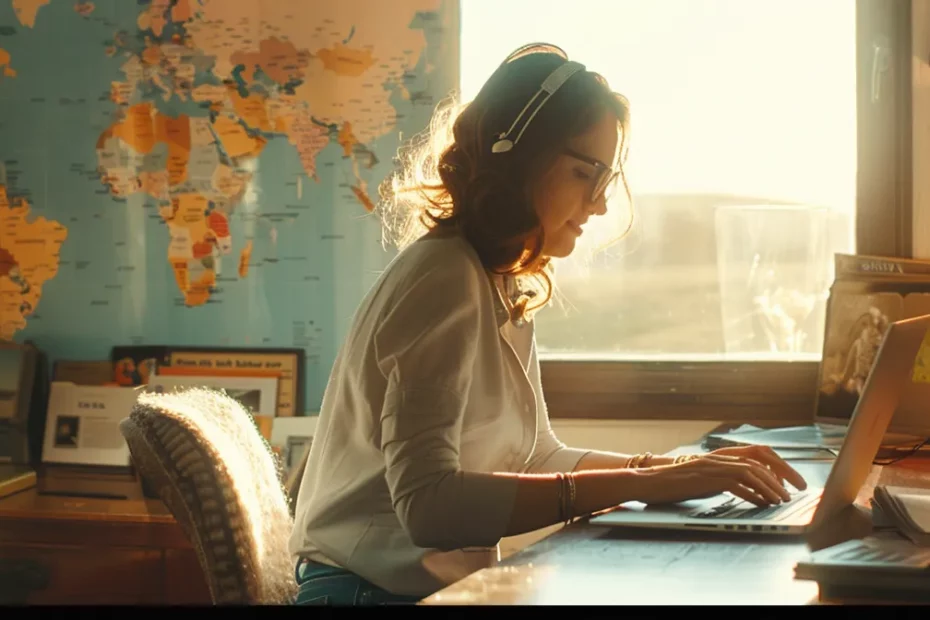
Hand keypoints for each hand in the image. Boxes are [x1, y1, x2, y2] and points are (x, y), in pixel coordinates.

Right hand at [627, 445, 806, 507]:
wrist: (647, 482)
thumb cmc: (673, 484)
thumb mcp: (703, 479)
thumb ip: (724, 479)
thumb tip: (749, 490)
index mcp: (719, 457)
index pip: (756, 453)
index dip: (777, 464)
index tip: (791, 480)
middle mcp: (718, 458)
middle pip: (758, 461)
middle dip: (781, 475)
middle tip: (796, 491)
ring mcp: (711, 467)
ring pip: (750, 472)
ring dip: (770, 487)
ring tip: (782, 500)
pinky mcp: (705, 479)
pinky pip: (735, 484)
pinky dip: (752, 494)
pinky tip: (760, 503)